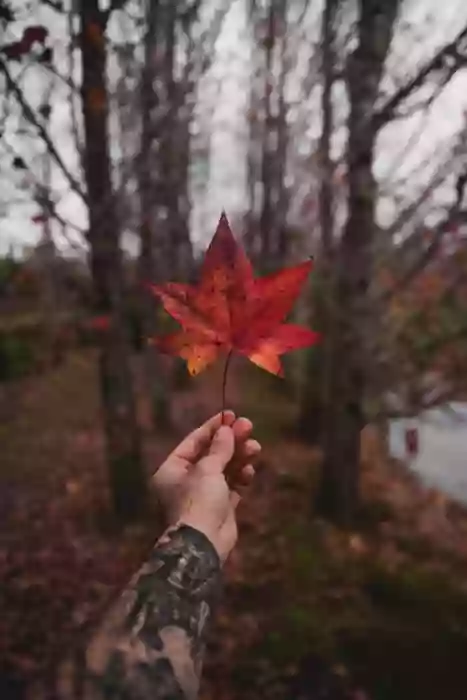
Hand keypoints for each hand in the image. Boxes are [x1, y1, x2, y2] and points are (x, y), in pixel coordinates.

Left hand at [152, 411, 260, 561]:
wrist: (203, 544)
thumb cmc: (198, 501)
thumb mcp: (207, 470)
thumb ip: (219, 448)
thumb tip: (227, 429)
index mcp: (173, 469)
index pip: (194, 441)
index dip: (213, 427)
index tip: (230, 414)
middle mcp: (186, 480)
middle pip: (212, 453)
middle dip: (231, 441)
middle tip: (249, 426)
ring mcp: (204, 494)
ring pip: (224, 468)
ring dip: (240, 457)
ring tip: (255, 448)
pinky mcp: (220, 507)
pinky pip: (232, 485)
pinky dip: (241, 477)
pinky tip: (249, 472)